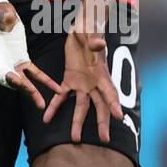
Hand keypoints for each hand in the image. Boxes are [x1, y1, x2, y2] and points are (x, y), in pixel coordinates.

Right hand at [0, 2, 61, 110]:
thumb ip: (3, 17)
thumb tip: (9, 18)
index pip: (0, 70)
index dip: (8, 77)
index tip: (16, 80)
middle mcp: (3, 62)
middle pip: (15, 81)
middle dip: (27, 91)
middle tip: (38, 103)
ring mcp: (13, 63)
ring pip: (26, 81)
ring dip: (35, 92)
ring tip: (44, 104)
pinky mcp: (23, 60)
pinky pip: (35, 73)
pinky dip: (44, 81)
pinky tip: (56, 88)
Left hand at [42, 28, 122, 142]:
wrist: (82, 27)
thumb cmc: (90, 28)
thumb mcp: (91, 32)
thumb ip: (94, 39)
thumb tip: (99, 43)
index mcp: (101, 72)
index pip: (110, 90)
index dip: (114, 103)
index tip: (119, 116)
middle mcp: (94, 82)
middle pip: (100, 105)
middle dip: (102, 122)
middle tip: (104, 138)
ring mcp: (82, 83)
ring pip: (82, 106)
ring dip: (78, 122)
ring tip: (75, 138)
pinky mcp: (69, 80)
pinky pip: (62, 97)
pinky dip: (55, 107)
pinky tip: (47, 118)